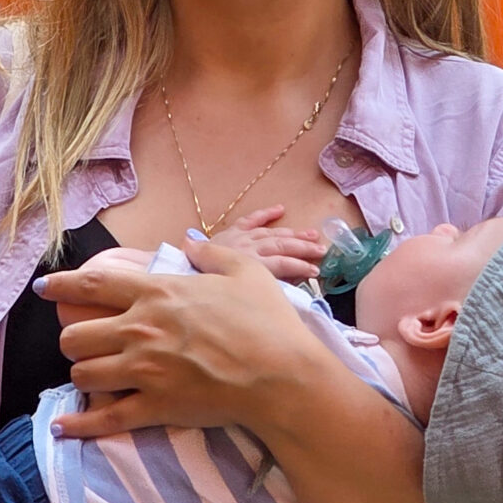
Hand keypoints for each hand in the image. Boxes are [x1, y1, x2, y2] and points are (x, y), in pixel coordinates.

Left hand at [40, 235, 322, 438]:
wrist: (281, 375)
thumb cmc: (266, 320)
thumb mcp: (244, 270)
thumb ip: (211, 252)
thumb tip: (191, 242)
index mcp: (157, 292)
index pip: (93, 285)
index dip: (62, 285)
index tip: (43, 287)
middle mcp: (141, 329)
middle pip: (76, 335)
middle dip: (73, 339)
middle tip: (85, 342)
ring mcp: (144, 370)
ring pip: (83, 373)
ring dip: (83, 374)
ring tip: (93, 374)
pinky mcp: (154, 406)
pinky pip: (105, 418)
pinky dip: (80, 424)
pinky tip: (64, 427)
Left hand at [212, 207, 327, 284]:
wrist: (178, 270)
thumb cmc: (202, 289)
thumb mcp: (225, 293)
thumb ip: (248, 288)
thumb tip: (275, 290)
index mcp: (248, 266)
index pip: (280, 264)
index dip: (299, 268)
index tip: (316, 273)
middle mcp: (247, 250)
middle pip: (281, 247)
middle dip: (303, 248)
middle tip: (324, 251)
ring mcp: (240, 239)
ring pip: (271, 234)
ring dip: (293, 234)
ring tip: (314, 236)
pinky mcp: (231, 233)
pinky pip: (250, 220)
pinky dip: (265, 214)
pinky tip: (280, 209)